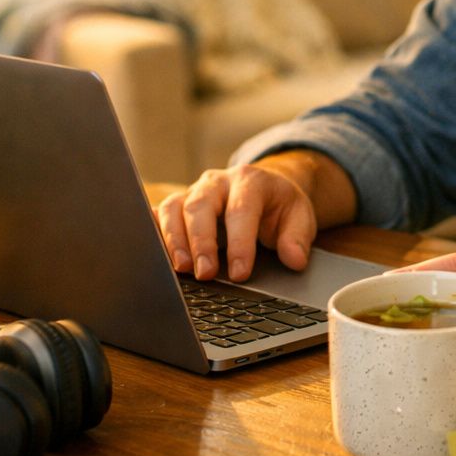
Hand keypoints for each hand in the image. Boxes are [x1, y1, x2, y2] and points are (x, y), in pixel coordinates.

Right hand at [155, 149, 358, 281]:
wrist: (264, 189)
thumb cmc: (279, 206)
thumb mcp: (299, 217)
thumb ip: (298, 238)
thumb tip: (294, 259)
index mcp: (249, 181)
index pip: (241, 210)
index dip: (239, 242)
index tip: (240, 273)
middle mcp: (217, 182)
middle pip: (200, 206)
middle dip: (201, 242)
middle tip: (205, 274)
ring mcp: (193, 191)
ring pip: (174, 208)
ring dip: (174, 240)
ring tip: (182, 269)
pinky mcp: (177, 204)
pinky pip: (159, 214)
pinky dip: (155, 233)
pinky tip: (155, 255)